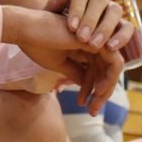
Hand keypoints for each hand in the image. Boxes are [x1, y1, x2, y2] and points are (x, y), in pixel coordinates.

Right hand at [5, 6, 124, 115]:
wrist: (27, 30)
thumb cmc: (38, 44)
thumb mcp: (60, 64)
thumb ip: (75, 73)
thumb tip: (88, 86)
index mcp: (84, 46)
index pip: (96, 70)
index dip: (91, 89)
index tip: (83, 105)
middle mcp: (94, 41)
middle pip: (106, 70)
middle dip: (101, 93)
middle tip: (92, 111)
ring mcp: (98, 40)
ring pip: (113, 68)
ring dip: (105, 89)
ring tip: (94, 105)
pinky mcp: (100, 40)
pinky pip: (114, 63)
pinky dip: (109, 79)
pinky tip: (97, 92)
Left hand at [46, 0, 135, 51]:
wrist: (60, 39)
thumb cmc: (53, 25)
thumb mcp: (48, 17)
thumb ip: (53, 6)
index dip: (78, 7)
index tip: (71, 27)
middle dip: (91, 19)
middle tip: (82, 38)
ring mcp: (110, 8)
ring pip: (115, 9)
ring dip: (106, 28)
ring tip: (94, 46)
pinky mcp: (120, 23)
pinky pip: (127, 26)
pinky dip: (122, 36)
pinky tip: (111, 48)